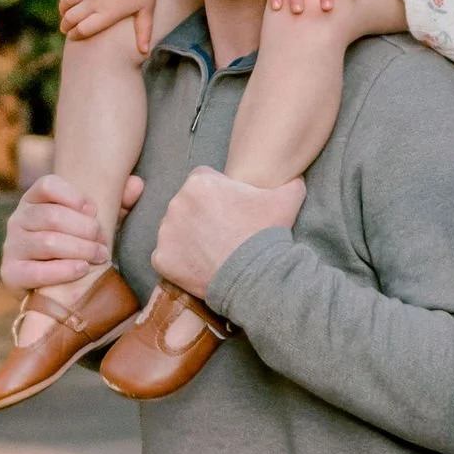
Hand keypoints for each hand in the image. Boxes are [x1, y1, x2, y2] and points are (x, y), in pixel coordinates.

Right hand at [2, 172, 138, 298]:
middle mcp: (19, 219)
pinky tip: (82, 270)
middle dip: (85, 229)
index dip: (74, 195)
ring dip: (80, 250)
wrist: (50, 284)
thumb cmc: (77, 243)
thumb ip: (117, 201)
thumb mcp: (96, 220)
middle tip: (104, 241)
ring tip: (101, 257)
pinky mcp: (11, 273)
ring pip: (47, 242)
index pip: (48, 185)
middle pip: (51, 216)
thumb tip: (137, 185)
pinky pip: (35, 271)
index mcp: (35, 199)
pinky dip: (63, 271)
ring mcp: (12, 246)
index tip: (95, 209)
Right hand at [60, 0, 156, 41]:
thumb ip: (144, 33)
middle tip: (65, 29)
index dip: (75, 35)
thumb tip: (145, 53)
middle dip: (65, 25)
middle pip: (70, 18)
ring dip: (63, 9)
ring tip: (65, 14)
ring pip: (67, 1)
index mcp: (106, 14)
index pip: (82, 30)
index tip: (74, 37)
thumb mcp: (146, 10)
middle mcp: (93, 2)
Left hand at [152, 164, 306, 296]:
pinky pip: (167, 256)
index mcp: (200, 182)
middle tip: (223, 232)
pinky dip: (180, 261)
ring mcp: (166, 232)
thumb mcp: (287, 198)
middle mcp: (177, 202)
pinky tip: (201, 266)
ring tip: (213, 250)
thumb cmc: (268, 235)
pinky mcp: (161, 258)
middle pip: (186, 204)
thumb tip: (293, 174)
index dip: (218, 195)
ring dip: (189, 237)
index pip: (203, 180)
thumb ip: (287, 180)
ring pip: (175, 229)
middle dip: (201, 215)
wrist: (256, 278)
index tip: (230, 210)